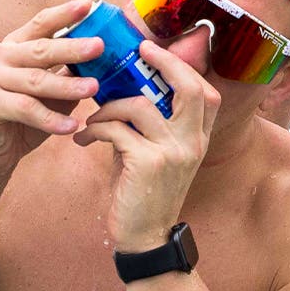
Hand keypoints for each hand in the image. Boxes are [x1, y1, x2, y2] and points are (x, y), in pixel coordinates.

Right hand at [0, 0, 100, 181]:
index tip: (88, 3)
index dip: (64, 14)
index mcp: (13, 47)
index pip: (40, 25)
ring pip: (35, 80)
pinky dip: (51, 119)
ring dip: (67, 85)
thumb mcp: (48, 94)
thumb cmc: (21, 121)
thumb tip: (104, 60)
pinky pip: (25, 108)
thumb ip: (67, 74)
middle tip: (100, 46)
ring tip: (93, 89)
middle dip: (73, 47)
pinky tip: (72, 126)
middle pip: (40, 49)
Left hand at [74, 38, 218, 253]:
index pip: (206, 92)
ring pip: (139, 105)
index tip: (155, 52)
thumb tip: (125, 93)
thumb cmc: (144, 194)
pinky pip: (116, 130)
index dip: (183, 67)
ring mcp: (173, 152)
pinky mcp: (148, 163)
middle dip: (164, 63)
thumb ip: (149, 126)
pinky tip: (83, 140)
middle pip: (190, 87)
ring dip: (107, 108)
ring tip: (90, 121)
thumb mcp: (156, 156)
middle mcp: (193, 142)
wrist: (145, 238)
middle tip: (138, 52)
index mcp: (199, 139)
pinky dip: (95, 130)